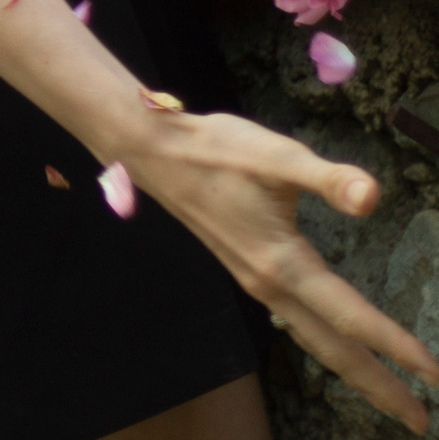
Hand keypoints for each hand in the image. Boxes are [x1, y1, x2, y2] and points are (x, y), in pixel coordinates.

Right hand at [130, 110, 438, 429]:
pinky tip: (333, 343)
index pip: (350, 316)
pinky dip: (326, 346)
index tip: (434, 374)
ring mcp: (256, 282)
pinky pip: (297, 324)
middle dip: (378, 385)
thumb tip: (373, 198)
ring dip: (353, 371)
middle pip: (332, 348)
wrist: (152, 152)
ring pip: (314, 340)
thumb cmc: (215, 150)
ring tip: (387, 396)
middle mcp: (269, 284)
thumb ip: (327, 178)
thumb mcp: (275, 156)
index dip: (396, 346)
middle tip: (420, 420)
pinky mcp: (249, 272)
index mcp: (282, 262)